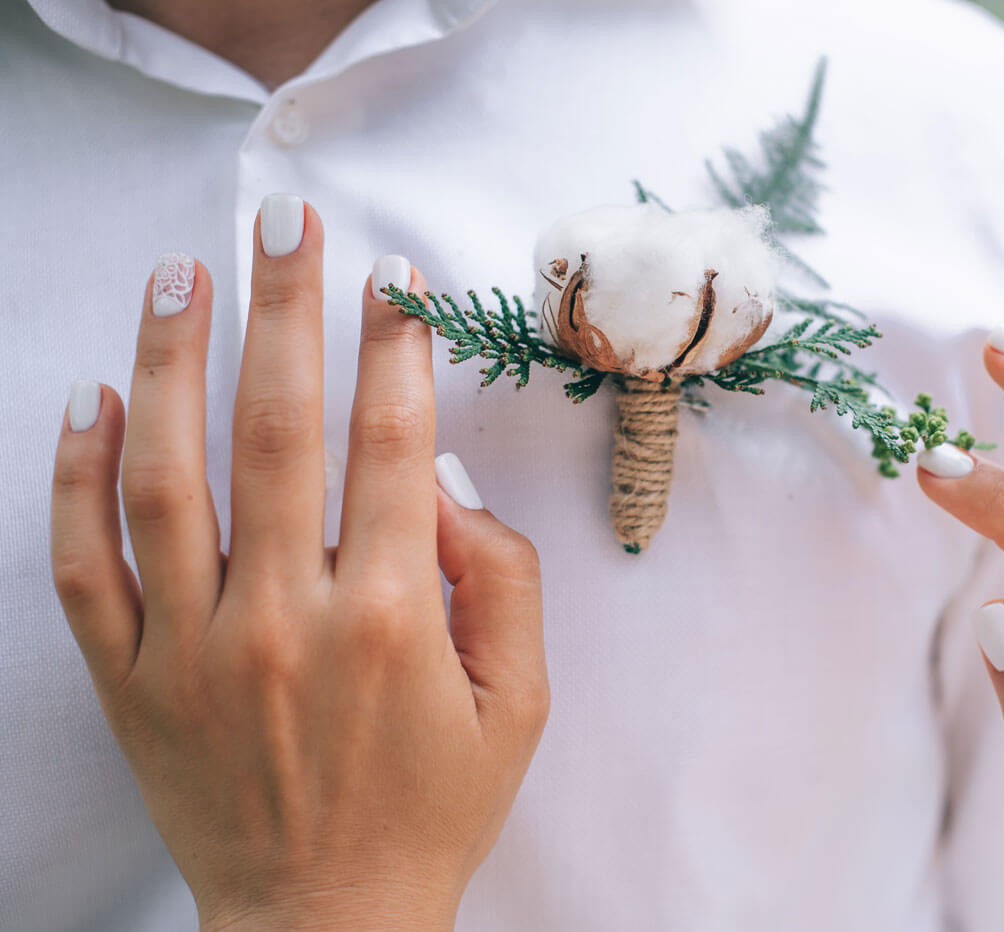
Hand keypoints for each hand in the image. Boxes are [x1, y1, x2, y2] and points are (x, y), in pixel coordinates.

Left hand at [49, 198, 547, 930]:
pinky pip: (82, 561)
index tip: (392, 277)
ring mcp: (190, 647)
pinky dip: (76, 474)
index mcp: (391, 618)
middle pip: (276, 429)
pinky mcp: (129, 678)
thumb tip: (446, 484)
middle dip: (283, 309)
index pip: (390, 444)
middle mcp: (283, 618)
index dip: (395, 347)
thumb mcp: (517, 705)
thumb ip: (503, 582)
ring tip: (182, 273)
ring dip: (173, 359)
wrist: (322, 927)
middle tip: (282, 221)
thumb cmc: (431, 810)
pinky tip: (91, 395)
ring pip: (165, 474)